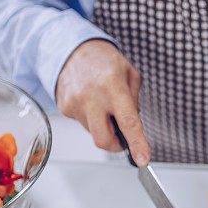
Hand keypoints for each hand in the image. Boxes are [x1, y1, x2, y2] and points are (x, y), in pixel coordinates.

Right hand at [56, 39, 150, 164]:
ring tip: (102, 103)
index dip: (136, 143)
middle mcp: (91, 95)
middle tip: (122, 136)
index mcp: (112, 84)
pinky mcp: (64, 108)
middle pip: (104, 140)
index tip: (142, 159)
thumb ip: (135, 101)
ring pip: (93, 133)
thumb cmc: (104, 60)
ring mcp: (74, 103)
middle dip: (116, 145)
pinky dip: (91, 118)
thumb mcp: (130, 74)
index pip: (127, 122)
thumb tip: (134, 127)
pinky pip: (83, 124)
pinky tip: (90, 101)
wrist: (71, 48)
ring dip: (103, 126)